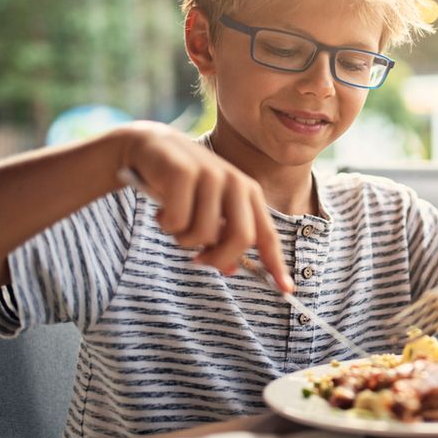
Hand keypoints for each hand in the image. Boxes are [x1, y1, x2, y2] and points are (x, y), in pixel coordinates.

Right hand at [117, 123, 291, 290]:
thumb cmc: (183, 187)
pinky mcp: (184, 173)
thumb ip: (222, 238)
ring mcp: (211, 175)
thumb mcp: (209, 212)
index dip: (276, 263)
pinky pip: (177, 221)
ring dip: (183, 239)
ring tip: (175, 222)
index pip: (267, 234)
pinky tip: (161, 210)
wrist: (151, 148)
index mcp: (249, 193)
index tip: (286, 289)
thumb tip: (232, 270)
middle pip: (241, 238)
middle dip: (219, 258)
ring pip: (204, 234)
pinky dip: (166, 224)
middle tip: (199, 260)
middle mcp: (236, 182)